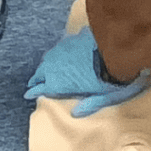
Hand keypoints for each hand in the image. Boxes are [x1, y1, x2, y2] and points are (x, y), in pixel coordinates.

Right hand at [24, 27, 150, 116]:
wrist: (123, 47)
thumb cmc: (116, 75)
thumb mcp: (106, 95)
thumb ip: (90, 104)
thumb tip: (75, 113)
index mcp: (62, 81)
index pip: (43, 87)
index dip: (35, 90)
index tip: (27, 94)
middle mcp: (59, 63)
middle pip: (43, 71)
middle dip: (38, 77)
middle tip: (33, 82)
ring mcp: (66, 48)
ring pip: (50, 56)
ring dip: (47, 63)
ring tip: (45, 68)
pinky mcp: (75, 37)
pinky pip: (62, 46)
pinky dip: (59, 52)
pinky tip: (62, 53)